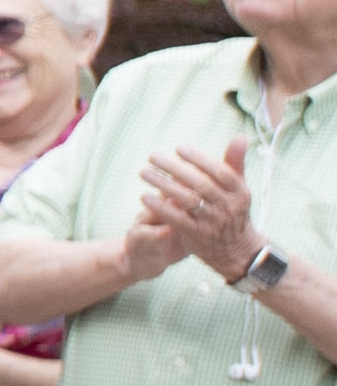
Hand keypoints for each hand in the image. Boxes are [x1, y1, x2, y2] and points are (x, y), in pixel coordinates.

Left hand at [141, 143, 262, 279]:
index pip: (221, 172)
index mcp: (239, 192)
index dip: (200, 159)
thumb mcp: (239, 188)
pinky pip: (177, 219)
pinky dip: (161, 207)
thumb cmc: (233, 210)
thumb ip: (235, 163)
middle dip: (175, 168)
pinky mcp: (197, 235)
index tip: (179, 148)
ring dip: (163, 185)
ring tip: (144, 172)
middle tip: (153, 156)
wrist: (236, 249)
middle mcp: (228, 207)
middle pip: (201, 184)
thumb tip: (241, 137)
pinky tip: (145, 196)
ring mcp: (213, 222)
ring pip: (187, 200)